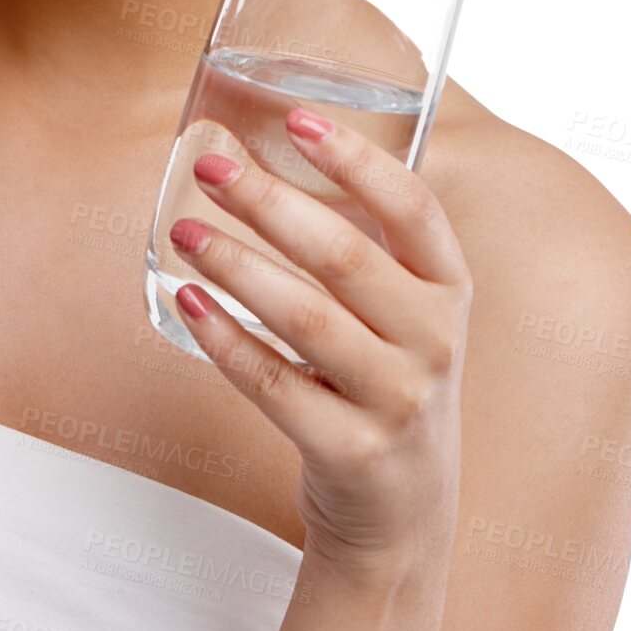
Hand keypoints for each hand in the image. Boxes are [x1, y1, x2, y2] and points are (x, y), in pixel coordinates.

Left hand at [168, 106, 472, 579]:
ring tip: (182, 231)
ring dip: (236, 266)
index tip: (297, 118)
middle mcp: (434, 343)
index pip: (413, 209)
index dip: (357, 159)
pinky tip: (187, 302)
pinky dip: (226, 339)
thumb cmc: (385, 380)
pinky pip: (274, 384)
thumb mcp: (405, 314)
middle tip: (209, 168)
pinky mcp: (350, 451)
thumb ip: (361, 246)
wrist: (403, 513)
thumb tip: (262, 160)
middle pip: (345, 257)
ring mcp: (396, 402)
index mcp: (448, 291)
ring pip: (306, 319)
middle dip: (269, 203)